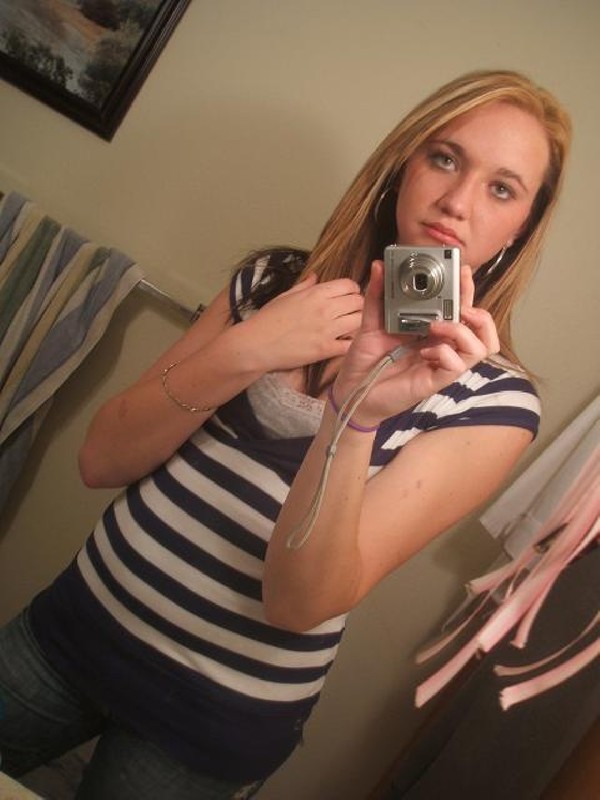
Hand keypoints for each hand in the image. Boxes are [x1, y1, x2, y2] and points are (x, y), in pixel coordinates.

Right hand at [244, 273, 363, 370]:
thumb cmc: (267, 320)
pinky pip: (350, 344)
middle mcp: (325, 309)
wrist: (256, 344)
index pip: (349, 285)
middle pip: (358, 302)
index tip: (347, 297)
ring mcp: (327, 329)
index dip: (352, 290)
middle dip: (357, 306)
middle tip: (349, 313)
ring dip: (356, 323)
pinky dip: (350, 343)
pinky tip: (342, 342)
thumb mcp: (285, 296)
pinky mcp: (325, 349)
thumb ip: (304, 285)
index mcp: (316, 293)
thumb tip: (315, 276)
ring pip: (359, 321)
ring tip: (347, 327)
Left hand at [332, 262, 499, 425]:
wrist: (353, 388)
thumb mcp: (370, 323)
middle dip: (478, 312)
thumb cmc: (366, 358)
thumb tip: (379, 265)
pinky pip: (457, 366)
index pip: (462, 307)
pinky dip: (445, 354)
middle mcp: (442, 344)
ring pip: (479, 348)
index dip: (468, 290)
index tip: (462, 270)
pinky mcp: (434, 380)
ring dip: (463, 332)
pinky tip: (425, 352)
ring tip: (437, 327)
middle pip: (481, 328)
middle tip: (460, 306)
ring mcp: (441, 363)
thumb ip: (377, 295)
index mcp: (432, 328)